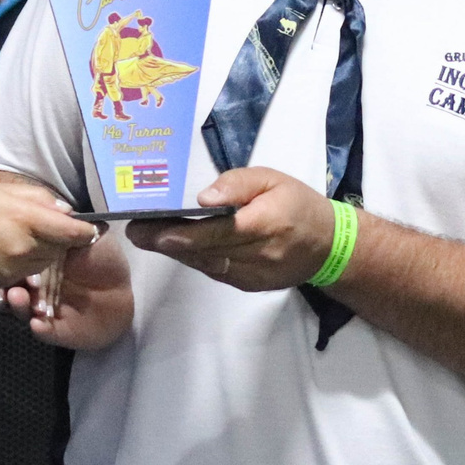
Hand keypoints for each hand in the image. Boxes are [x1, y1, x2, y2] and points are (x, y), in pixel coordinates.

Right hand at [0, 184, 98, 289]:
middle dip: (61, 239)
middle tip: (48, 226)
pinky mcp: (4, 284)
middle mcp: (24, 249)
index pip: (72, 231)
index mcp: (25, 220)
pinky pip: (27, 274)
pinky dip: (26, 264)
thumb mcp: (0, 191)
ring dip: (43, 252)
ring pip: (46, 263)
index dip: (86, 229)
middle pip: (61, 248)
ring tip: (22, 236)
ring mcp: (14, 270)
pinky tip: (8, 250)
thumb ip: (38, 199)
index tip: (91, 226)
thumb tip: (65, 211)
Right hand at [2, 230, 132, 350]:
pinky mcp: (56, 331)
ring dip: (17, 306)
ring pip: (23, 310)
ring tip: (18, 298)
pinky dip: (39, 328)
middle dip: (6, 284)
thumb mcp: (90, 238)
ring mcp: (43, 310)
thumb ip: (72, 228)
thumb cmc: (106, 262)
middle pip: (12, 286)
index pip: (17, 261)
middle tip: (10, 279)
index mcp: (41, 263)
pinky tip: (37, 323)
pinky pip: (44, 332)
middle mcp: (36, 287)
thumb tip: (56, 208)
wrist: (125, 294)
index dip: (8, 260)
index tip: (3, 255)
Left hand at [126, 166, 336, 290]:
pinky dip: (193, 259)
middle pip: (205, 250)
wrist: (329, 246)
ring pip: (206, 264)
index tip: (152, 229)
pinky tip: (174, 248)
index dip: (184, 234)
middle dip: (166, 242)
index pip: (219, 231)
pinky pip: (214, 271)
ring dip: (175, 252)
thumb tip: (203, 198)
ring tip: (146, 238)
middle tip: (136, 232)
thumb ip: (237, 184)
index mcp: (267, 223)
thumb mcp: (272, 179)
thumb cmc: (298, 204)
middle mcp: (259, 254)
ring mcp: (253, 275)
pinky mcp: (248, 285)